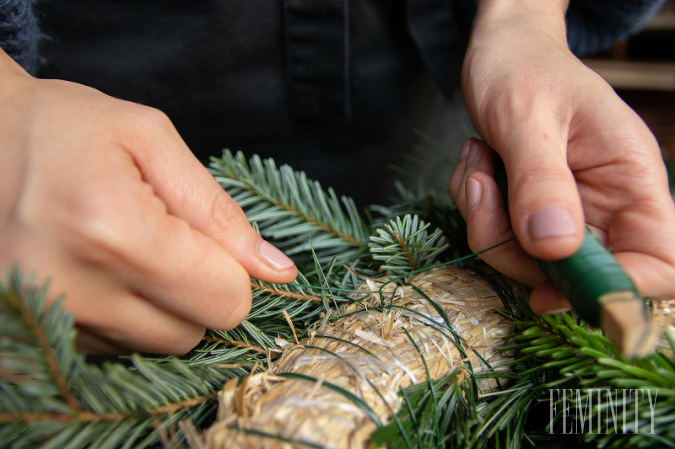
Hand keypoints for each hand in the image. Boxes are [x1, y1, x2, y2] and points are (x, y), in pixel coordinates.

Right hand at [0, 51, 296, 354]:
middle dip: (199, 291)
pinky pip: (111, 348)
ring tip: (123, 248)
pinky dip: (122, 316)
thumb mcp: (151, 139)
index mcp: (112, 228)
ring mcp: (42, 318)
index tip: (212, 241)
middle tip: (167, 239)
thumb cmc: (65, 126)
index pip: (224, 300)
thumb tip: (278, 270)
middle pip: (192, 333)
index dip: (234, 272)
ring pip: (153, 346)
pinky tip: (98, 270)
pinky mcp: (25, 334)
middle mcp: (72, 288)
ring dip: (160, 305)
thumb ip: (219, 210)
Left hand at [449, 0, 674, 312]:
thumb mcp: (527, 119)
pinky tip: (476, 164)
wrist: (501, 53)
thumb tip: (555, 248)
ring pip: (526, 260)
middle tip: (483, 187)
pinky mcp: (532, 212)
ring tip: (478, 163)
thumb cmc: (523, 71)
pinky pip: (500, 238)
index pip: (658, 259)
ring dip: (485, 220)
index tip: (550, 290)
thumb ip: (541, 181)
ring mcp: (566, 212)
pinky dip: (476, 209)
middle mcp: (605, 205)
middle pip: (573, 273)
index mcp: (631, 179)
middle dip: (512, 246)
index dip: (617, 289)